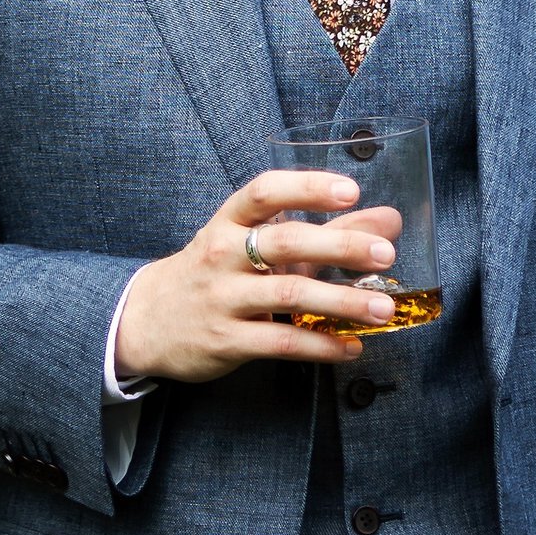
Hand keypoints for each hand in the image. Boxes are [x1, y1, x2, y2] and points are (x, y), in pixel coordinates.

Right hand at [115, 171, 401, 382]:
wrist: (147, 320)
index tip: (351, 190)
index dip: (308, 188)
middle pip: (284, 243)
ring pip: (288, 296)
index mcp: (229, 220)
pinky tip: (351, 346)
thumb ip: (320, 230)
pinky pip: (281, 343)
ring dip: (340, 302)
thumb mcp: (252, 242)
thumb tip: (388, 220)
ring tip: (383, 309)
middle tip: (385, 253)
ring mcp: (223, 298)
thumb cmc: (214, 271)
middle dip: (339, 246)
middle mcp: (223, 253)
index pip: (266, 191)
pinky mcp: (226, 340)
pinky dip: (320, 345)